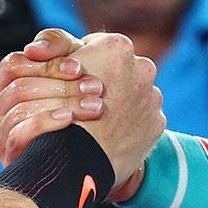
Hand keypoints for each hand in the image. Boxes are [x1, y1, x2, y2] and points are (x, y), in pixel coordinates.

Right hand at [0, 29, 103, 163]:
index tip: (79, 68)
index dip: (46, 65)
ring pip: (19, 111)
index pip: (13, 66)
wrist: (95, 145)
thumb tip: (32, 48)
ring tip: (93, 105)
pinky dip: (44, 123)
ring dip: (60, 104)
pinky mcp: (11, 157)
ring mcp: (1, 135)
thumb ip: (55, 44)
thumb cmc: (79, 94)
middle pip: (18, 89)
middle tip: (96, 87)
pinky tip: (69, 120)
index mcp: (5, 84)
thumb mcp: (72, 60)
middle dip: (60, 86)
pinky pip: (18, 136)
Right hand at [57, 34, 162, 191]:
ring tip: (96, 120)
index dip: (81, 63)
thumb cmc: (59, 110)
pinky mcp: (157, 122)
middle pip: (119, 69)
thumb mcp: (50, 69)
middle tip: (85, 99)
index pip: (97, 45)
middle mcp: (142, 65)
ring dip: (118, 103)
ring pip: (133, 94)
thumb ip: (59, 48)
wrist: (78, 161)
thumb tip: (59, 46)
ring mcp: (153, 95)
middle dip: (105, 80)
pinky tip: (110, 135)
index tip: (72, 79)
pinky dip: (128, 125)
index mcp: (116, 45)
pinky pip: (142, 119)